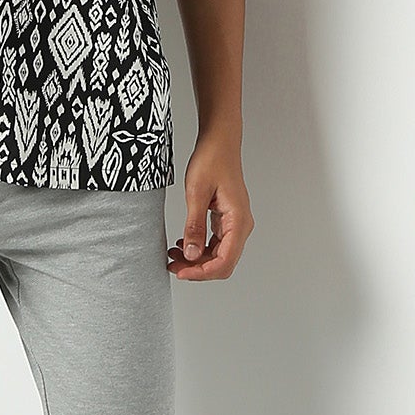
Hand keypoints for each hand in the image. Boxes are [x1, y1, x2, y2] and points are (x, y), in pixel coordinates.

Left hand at [168, 137, 250, 279]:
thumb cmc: (212, 160)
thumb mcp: (196, 193)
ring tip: (173, 256)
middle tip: (173, 265)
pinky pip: (215, 244)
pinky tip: (182, 244)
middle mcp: (241, 226)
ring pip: (218, 255)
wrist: (219, 142)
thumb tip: (191, 254)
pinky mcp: (227, 221)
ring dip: (196, 260)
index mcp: (238, 220)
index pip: (224, 261)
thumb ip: (194, 226)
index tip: (181, 272)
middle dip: (197, 269)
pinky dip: (199, 249)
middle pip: (223, 263)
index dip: (202, 272)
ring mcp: (235, 224)